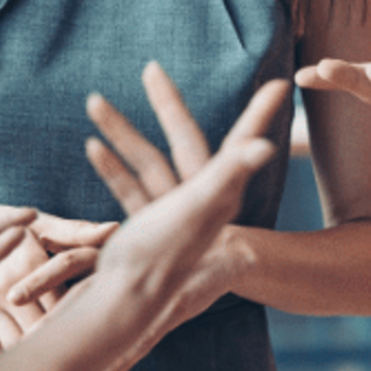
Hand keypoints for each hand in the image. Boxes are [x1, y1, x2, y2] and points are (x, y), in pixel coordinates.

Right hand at [0, 210, 109, 370]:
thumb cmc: (12, 222)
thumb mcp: (43, 223)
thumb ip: (77, 231)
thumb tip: (116, 228)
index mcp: (30, 265)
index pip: (64, 308)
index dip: (86, 337)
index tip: (106, 368)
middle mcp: (6, 290)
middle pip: (44, 337)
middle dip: (70, 370)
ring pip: (18, 350)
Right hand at [83, 62, 288, 370]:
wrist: (128, 303)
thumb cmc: (166, 253)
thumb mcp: (199, 207)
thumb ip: (229, 171)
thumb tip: (265, 145)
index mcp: (218, 190)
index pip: (242, 141)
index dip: (259, 112)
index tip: (280, 84)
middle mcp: (199, 199)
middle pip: (183, 138)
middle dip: (165, 103)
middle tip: (151, 68)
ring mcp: (171, 214)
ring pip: (146, 160)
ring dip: (120, 131)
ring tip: (92, 101)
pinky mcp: (147, 228)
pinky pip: (128, 188)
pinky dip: (111, 167)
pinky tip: (91, 147)